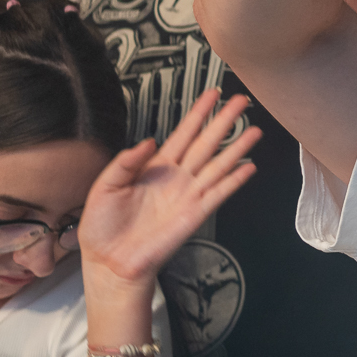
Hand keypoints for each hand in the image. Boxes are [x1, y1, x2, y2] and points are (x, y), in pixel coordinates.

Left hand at [78, 90, 261, 285]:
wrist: (109, 261)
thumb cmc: (103, 228)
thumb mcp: (104, 186)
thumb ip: (125, 162)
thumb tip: (149, 140)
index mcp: (154, 167)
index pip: (182, 133)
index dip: (198, 113)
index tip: (212, 95)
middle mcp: (176, 177)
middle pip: (207, 142)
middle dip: (224, 121)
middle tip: (241, 102)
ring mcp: (188, 195)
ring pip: (219, 164)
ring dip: (237, 147)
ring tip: (254, 130)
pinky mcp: (195, 214)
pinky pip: (219, 193)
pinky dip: (235, 181)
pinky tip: (248, 167)